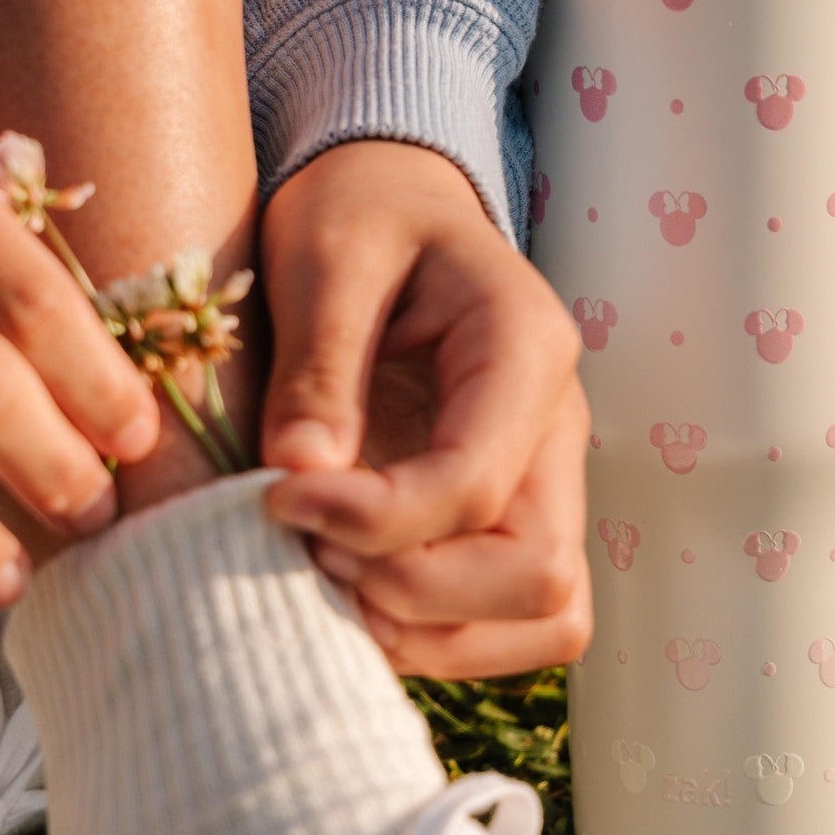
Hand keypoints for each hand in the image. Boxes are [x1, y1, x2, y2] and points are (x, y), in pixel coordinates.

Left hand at [259, 141, 590, 678]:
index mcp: (525, 345)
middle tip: (311, 546)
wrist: (392, 203)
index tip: (277, 498)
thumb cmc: (361, 213)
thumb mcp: (326, 256)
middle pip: (538, 573)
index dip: (374, 519)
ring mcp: (544, 479)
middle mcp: (557, 425)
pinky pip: (510, 620)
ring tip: (328, 573)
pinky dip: (434, 631)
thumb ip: (317, 365)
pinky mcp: (513, 516)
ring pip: (544, 614)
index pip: (475, 481)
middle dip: (414, 589)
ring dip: (431, 627)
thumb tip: (298, 475)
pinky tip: (350, 583)